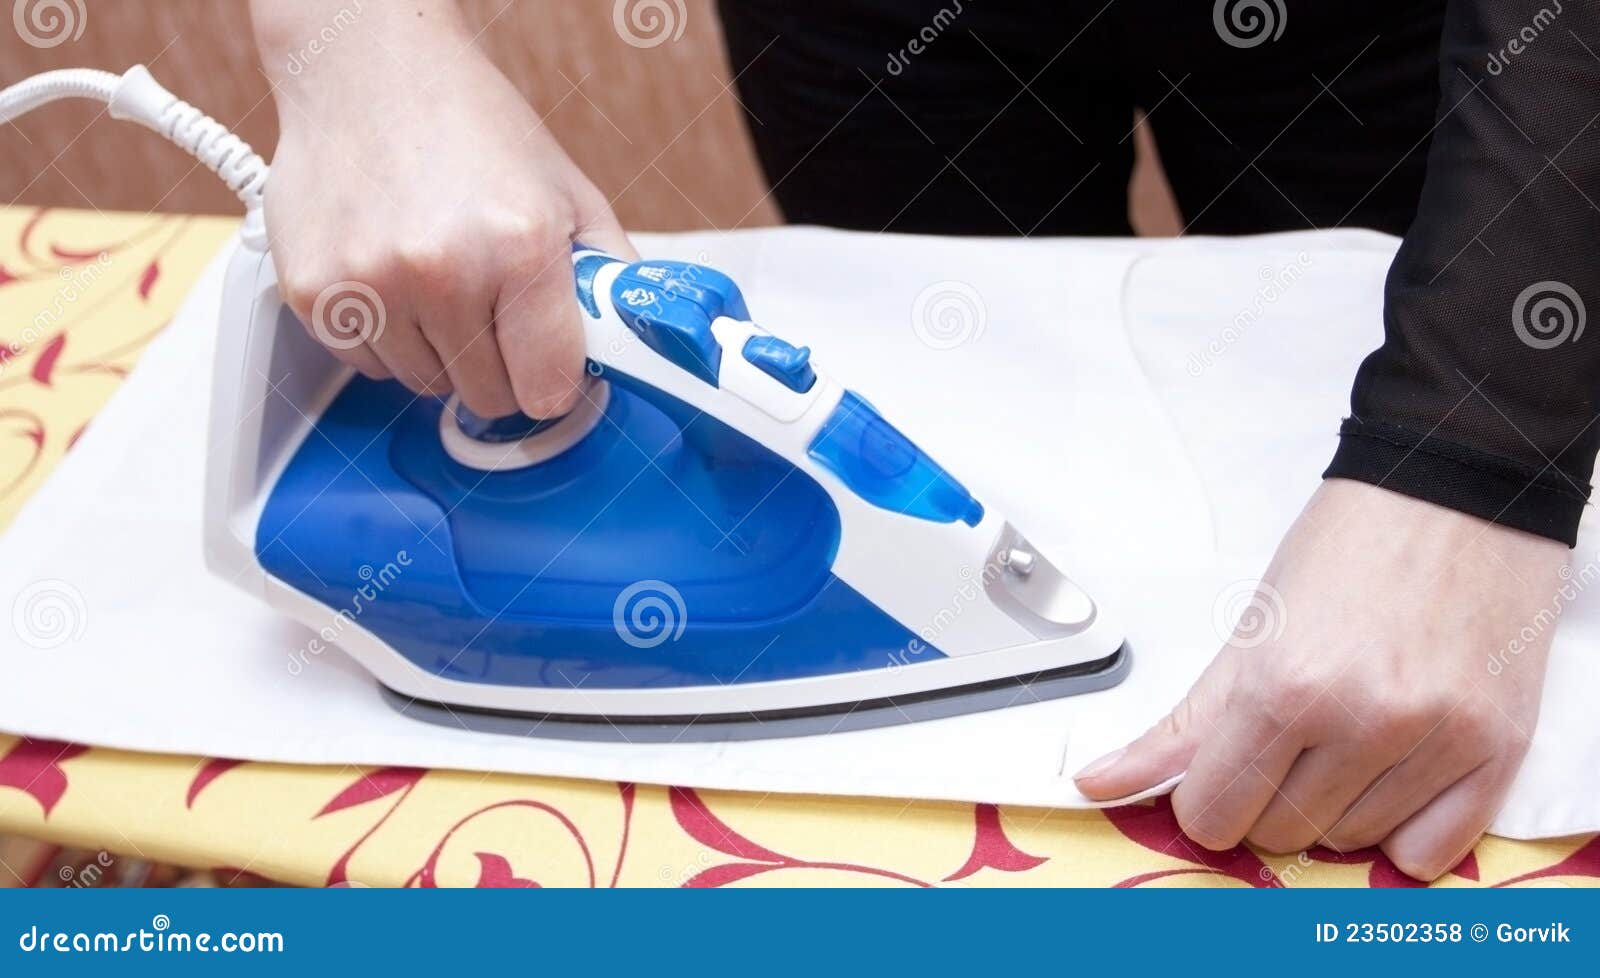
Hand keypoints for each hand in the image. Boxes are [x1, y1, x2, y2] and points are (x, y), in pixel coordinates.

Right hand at [255, 1, 633, 417]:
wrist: (369, 69)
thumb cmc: (470, 126)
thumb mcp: (569, 193)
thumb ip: (608, 278)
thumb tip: (635, 348)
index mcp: (519, 246)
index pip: (547, 389)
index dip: (554, 383)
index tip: (550, 369)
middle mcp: (442, 269)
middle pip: (486, 396)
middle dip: (499, 365)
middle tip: (494, 308)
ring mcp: (371, 284)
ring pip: (425, 383)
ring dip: (439, 350)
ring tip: (440, 278)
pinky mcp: (314, 292)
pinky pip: (368, 363)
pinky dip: (386, 336)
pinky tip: (394, 276)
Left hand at [1074, 478, 1566, 880]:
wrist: (1458, 494)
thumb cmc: (1350, 549)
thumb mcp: (1250, 632)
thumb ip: (1181, 726)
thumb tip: (1099, 783)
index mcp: (1284, 685)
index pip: (1213, 812)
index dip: (1206, 798)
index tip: (1219, 773)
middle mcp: (1363, 720)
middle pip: (1278, 832)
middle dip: (1267, 799)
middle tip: (1287, 740)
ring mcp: (1437, 739)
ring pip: (1350, 843)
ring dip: (1335, 809)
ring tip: (1347, 736)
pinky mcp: (1498, 748)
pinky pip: (1431, 852)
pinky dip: (1403, 832)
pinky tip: (1392, 779)